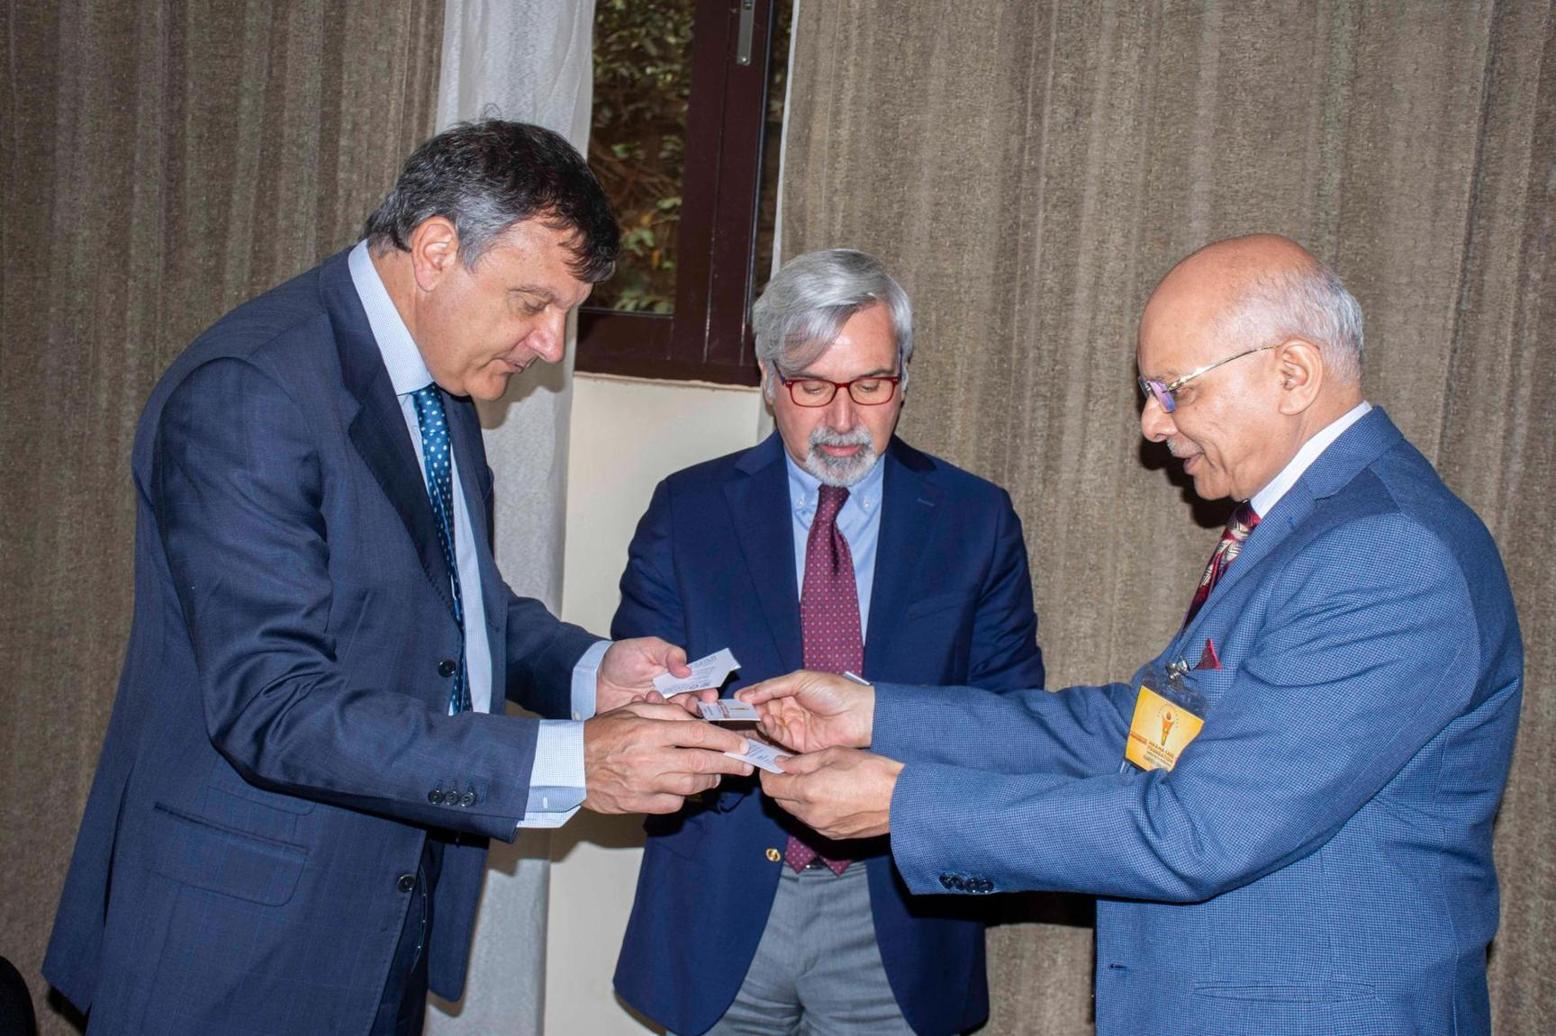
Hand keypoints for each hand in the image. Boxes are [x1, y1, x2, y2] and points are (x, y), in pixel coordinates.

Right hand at [582, 701, 751, 813]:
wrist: (568, 763)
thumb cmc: (600, 734)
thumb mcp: (630, 711)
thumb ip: (664, 712)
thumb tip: (693, 717)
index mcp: (651, 732)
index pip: (699, 734)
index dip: (726, 741)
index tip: (743, 745)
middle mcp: (651, 758)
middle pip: (702, 763)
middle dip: (730, 765)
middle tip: (746, 766)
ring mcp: (645, 784)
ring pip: (691, 787)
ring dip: (709, 782)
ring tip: (716, 776)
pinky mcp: (638, 804)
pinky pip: (672, 804)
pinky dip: (683, 798)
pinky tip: (684, 790)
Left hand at [597, 637, 715, 714]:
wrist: (595, 678)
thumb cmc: (623, 658)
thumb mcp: (647, 648)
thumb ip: (669, 654)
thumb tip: (687, 669)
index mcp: (678, 676)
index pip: (701, 684)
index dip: (708, 691)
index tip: (710, 696)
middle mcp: (673, 694)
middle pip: (694, 705)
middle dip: (695, 706)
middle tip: (688, 703)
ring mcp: (660, 711)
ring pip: (677, 717)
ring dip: (669, 708)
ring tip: (651, 694)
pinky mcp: (647, 723)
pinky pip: (656, 724)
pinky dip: (650, 714)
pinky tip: (636, 699)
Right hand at [736, 670, 874, 751]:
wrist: (859, 713)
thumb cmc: (834, 691)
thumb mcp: (800, 680)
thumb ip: (771, 687)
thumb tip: (744, 695)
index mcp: (788, 692)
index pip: (761, 696)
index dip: (747, 699)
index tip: (732, 701)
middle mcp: (788, 710)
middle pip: (760, 713)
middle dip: (748, 713)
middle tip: (734, 713)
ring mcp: (792, 727)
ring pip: (766, 727)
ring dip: (759, 721)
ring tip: (756, 715)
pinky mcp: (798, 744)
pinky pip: (777, 739)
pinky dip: (769, 731)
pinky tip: (766, 722)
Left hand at [759, 748, 901, 838]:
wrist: (902, 800)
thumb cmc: (872, 772)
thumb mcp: (835, 754)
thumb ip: (803, 761)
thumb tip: (781, 764)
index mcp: (809, 791)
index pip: (771, 787)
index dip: (767, 775)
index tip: (772, 766)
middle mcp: (811, 814)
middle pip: (780, 802)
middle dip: (781, 786)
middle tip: (792, 771)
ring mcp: (822, 828)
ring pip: (796, 813)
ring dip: (796, 799)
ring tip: (814, 783)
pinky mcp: (834, 837)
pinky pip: (813, 822)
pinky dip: (812, 810)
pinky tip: (828, 797)